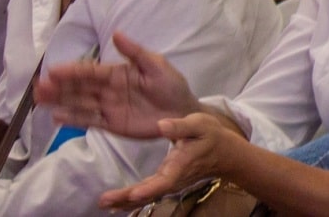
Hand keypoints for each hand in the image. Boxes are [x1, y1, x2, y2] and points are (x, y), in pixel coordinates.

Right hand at [38, 31, 197, 138]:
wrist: (182, 113)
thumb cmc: (171, 86)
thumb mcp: (156, 66)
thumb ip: (136, 52)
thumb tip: (116, 32)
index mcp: (118, 73)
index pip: (91, 71)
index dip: (72, 71)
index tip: (53, 70)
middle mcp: (108, 90)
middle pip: (80, 88)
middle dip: (60, 86)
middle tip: (39, 86)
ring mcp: (108, 107)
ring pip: (79, 103)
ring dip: (61, 101)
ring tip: (41, 100)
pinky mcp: (111, 124)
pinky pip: (89, 120)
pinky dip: (73, 119)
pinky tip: (57, 117)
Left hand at [98, 113, 242, 209]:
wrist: (224, 153)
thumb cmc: (211, 136)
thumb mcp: (200, 124)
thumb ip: (181, 126)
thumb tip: (161, 125)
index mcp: (181, 164)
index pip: (164, 180)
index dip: (149, 189)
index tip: (133, 194)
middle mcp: (174, 179)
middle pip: (149, 192)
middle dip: (126, 198)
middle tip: (104, 201)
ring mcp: (169, 184)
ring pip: (146, 196)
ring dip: (124, 202)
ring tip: (104, 204)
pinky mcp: (165, 184)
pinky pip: (148, 195)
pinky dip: (130, 201)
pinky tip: (116, 204)